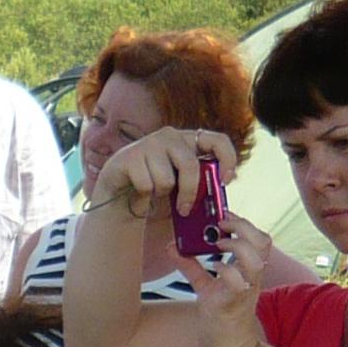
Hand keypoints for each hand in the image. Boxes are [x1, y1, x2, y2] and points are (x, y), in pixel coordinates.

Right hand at [100, 128, 230, 220]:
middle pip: (190, 165)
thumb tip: (219, 198)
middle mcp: (169, 136)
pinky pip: (146, 185)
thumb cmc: (157, 189)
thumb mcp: (183, 187)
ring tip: (153, 191)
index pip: (217, 140)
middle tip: (185, 209)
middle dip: (189, 192)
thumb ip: (201, 187)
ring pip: (166, 179)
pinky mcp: (129, 156)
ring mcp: (148, 144)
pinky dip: (144, 194)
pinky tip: (139, 189)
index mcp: (188, 141)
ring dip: (161, 193)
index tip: (226, 181)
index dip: (227, 159)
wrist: (120, 193)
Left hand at [181, 214, 271, 346]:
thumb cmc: (221, 316)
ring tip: (217, 245)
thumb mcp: (206, 285)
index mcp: (249, 270)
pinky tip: (213, 268)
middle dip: (242, 227)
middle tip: (220, 226)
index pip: (259, 238)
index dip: (244, 223)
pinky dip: (226, 270)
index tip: (223, 215)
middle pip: (263, 242)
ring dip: (236, 246)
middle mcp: (251, 278)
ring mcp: (245, 290)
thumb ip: (191, 265)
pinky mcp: (232, 304)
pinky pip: (238, 283)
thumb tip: (173, 246)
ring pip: (255, 259)